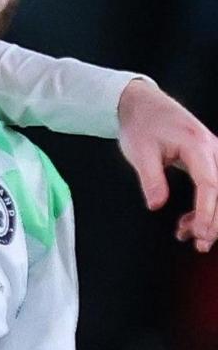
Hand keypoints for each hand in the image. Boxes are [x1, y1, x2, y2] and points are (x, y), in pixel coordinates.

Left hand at [115, 76, 217, 250]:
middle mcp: (213, 149)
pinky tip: (187, 223)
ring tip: (187, 236)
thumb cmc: (141, 126)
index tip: (202, 231)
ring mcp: (214, 154)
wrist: (143, 105)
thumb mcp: (139, 153)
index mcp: (197, 145)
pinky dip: (204, 207)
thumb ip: (151, 179)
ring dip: (209, 216)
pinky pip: (213, 187)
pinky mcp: (209, 160)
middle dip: (214, 220)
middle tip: (200, 243)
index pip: (210, 183)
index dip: (207, 210)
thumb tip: (156, 205)